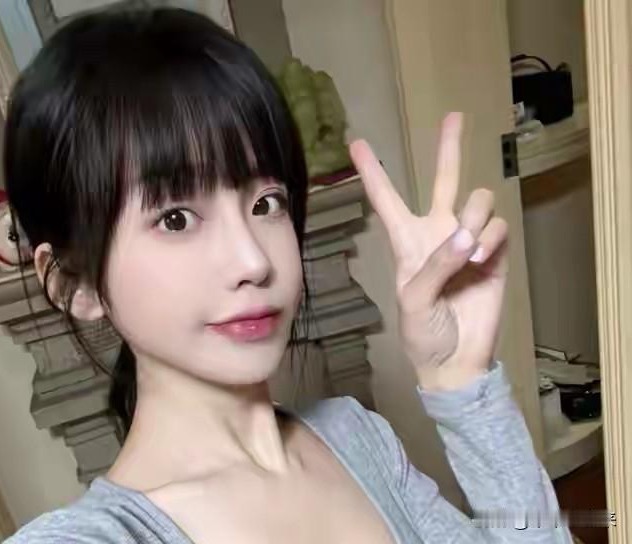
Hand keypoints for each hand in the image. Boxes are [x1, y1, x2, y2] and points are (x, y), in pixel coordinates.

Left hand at [349, 113, 507, 390]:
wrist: (455, 359)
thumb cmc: (422, 332)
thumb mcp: (413, 300)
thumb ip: (436, 265)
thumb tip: (466, 235)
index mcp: (407, 240)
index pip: (387, 199)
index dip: (373, 171)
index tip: (356, 143)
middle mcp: (438, 233)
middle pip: (444, 180)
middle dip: (449, 148)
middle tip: (454, 116)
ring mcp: (468, 241)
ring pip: (477, 201)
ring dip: (475, 218)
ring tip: (468, 251)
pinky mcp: (496, 253)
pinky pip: (499, 226)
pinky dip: (492, 237)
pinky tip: (481, 258)